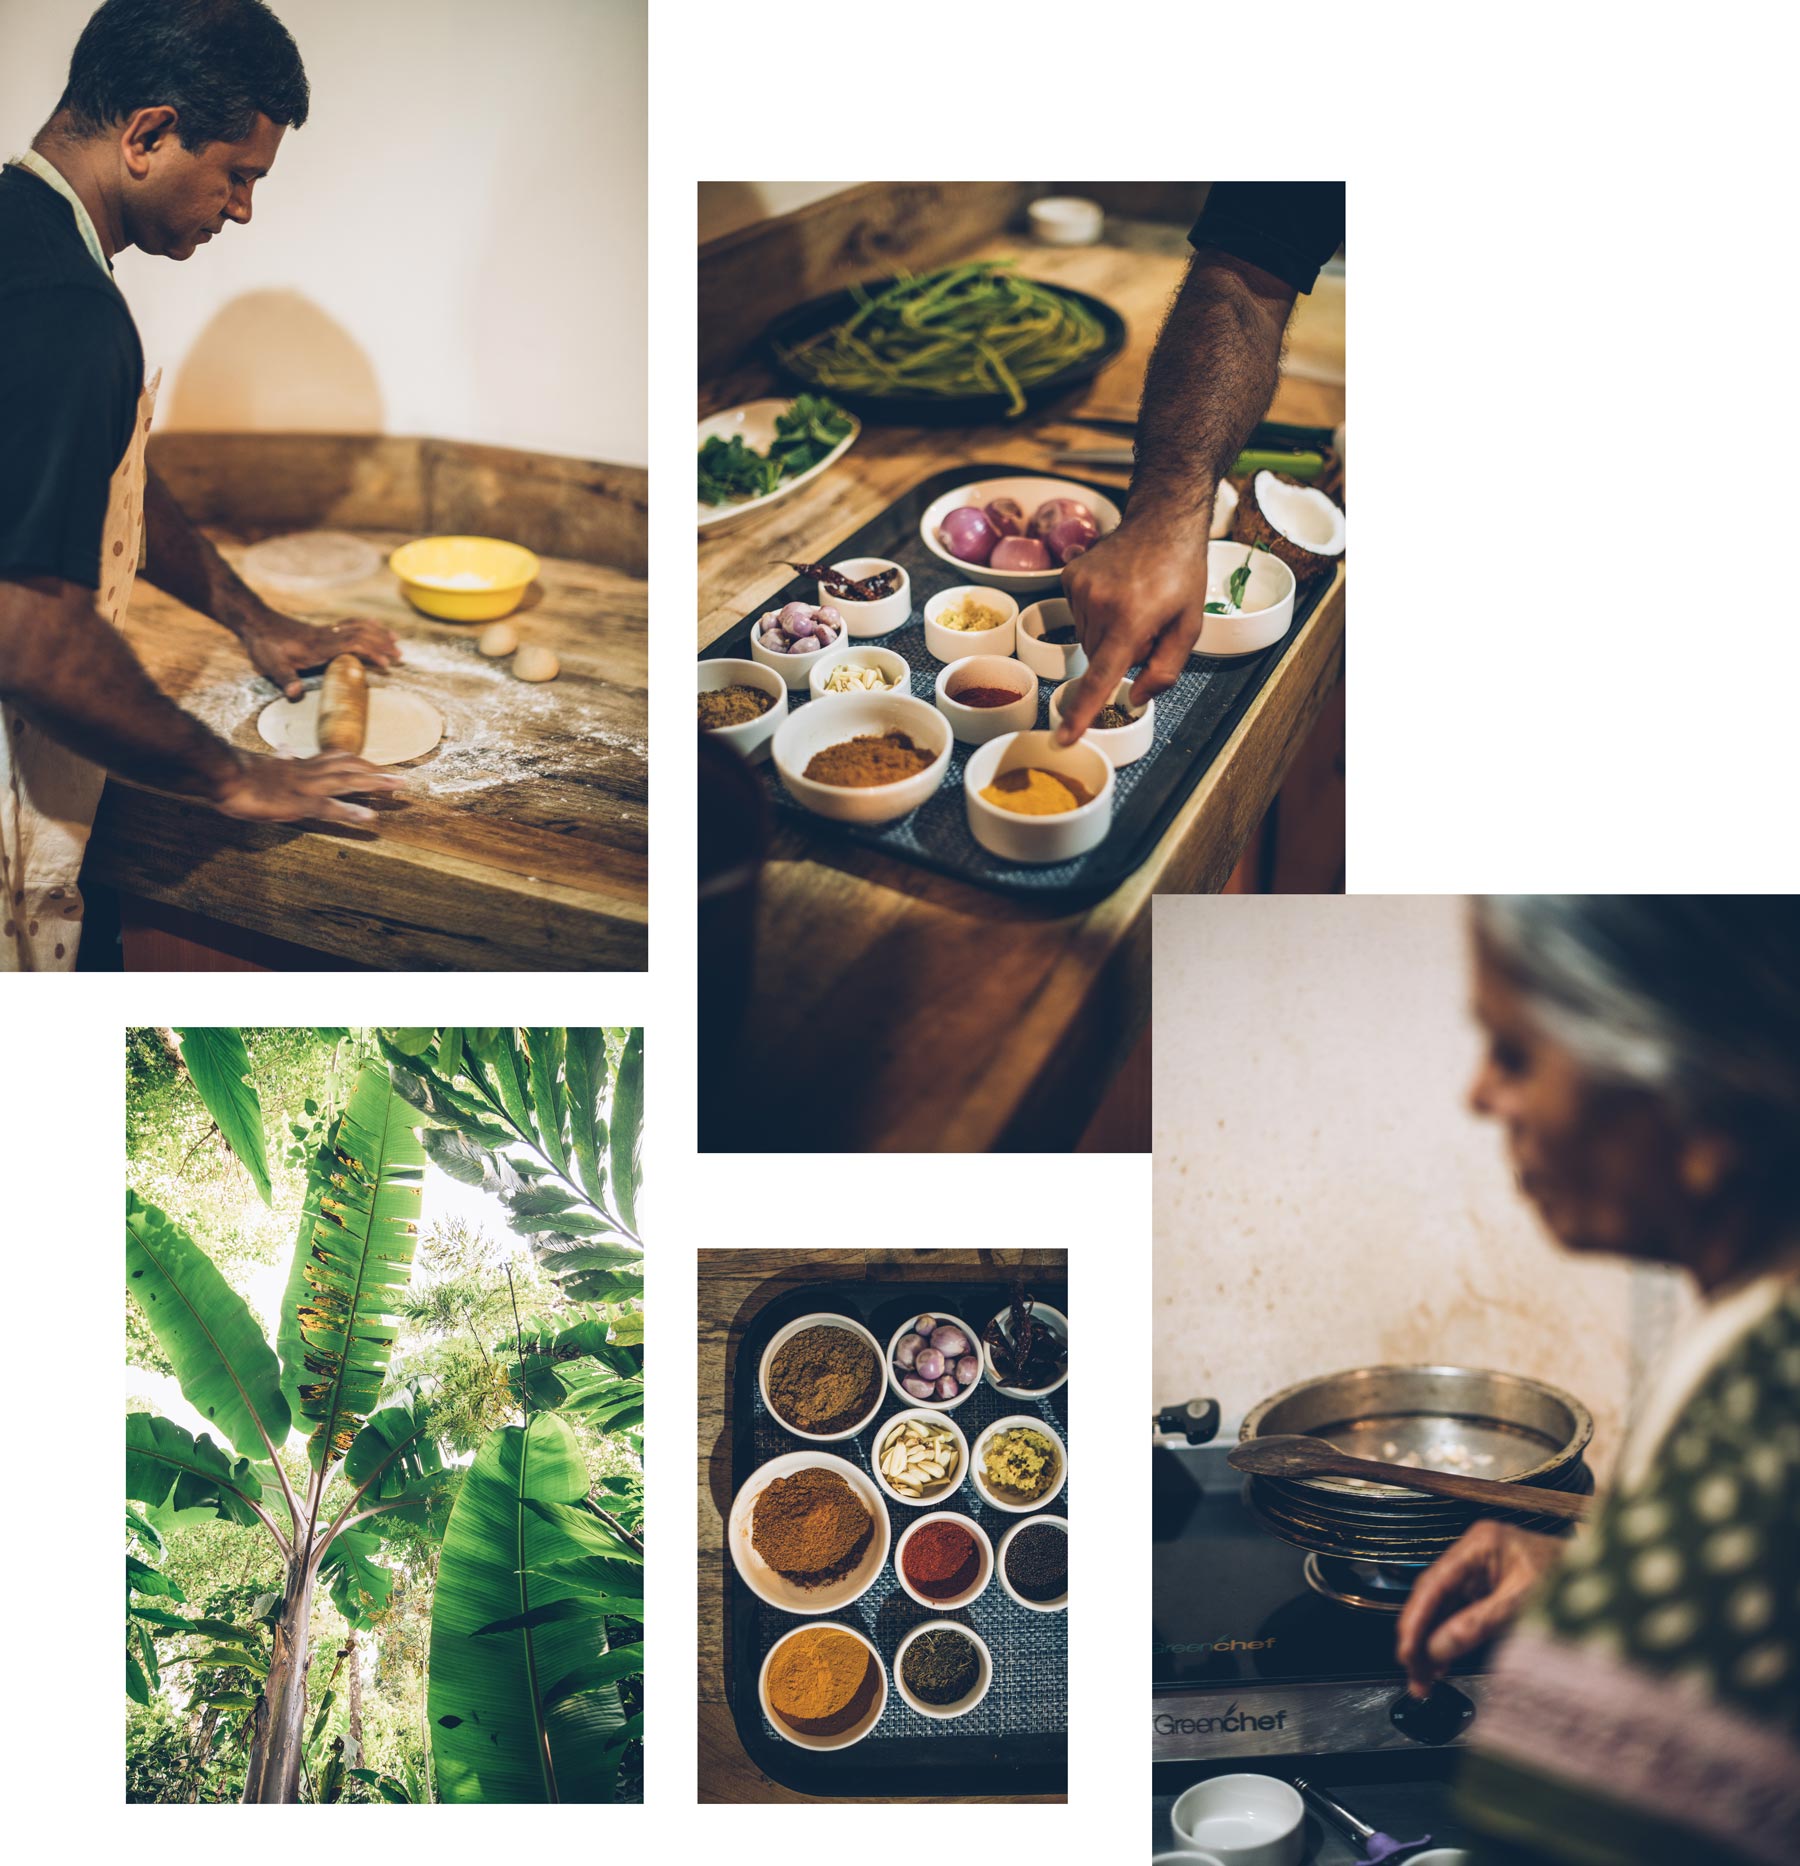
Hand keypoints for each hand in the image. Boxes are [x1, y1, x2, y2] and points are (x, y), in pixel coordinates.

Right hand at [210, 750, 406, 827]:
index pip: (335, 760)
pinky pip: (329, 808)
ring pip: (347, 782)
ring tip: (399, 787)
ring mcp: (306, 787)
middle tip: (402, 778)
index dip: (359, 763)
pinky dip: (351, 812)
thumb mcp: (262, 764)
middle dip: (378, 772)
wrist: (221, 772)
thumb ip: (279, 760)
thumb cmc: (236, 772)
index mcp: (299, 766)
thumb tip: (285, 751)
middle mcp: (308, 773)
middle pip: (350, 768)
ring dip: (375, 784)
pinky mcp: (298, 803)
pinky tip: (370, 817)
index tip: (377, 766)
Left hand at [238, 608, 400, 700]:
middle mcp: (327, 636)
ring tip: (396, 639)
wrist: (256, 623)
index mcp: (320, 646)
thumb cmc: (265, 646)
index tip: (385, 663)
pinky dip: (365, 624)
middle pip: (361, 634)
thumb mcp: (272, 665)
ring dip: (378, 632)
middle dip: (382, 644)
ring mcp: (326, 631)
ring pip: (358, 627)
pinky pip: (349, 624)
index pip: (352, 645)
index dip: (370, 652)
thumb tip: (294, 695)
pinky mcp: (323, 630)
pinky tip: (374, 625)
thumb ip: (286, 679)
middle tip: (400, 655)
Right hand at [1054, 509, 1211, 743]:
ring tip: (1132, 604)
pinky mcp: (1069, 577)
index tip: (1065, 736)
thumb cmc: (1181, 573)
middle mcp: (1100, 605)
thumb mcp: (1189, 626)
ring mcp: (1080, 588)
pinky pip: (1077, 615)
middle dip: (1118, 655)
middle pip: (1098, 659)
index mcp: (1131, 620)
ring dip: (1107, 635)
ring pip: (1086, 639)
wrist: (1162, 521)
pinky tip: (1115, 592)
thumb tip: (1134, 698)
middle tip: (1145, 626)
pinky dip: (1095, 614)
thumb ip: (1165, 669)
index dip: (1083, 711)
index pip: (1101, 677)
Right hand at [1394, 1520, 1564, 1697]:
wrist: (1606, 1579)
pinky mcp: (1488, 1593)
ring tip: (1424, 1679)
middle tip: (1413, 1674)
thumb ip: (1478, 1624)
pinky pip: (1459, 1617)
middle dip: (1419, 1637)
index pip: (1433, 1583)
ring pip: (1442, 1610)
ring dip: (1431, 1644)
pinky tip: (1441, 1664)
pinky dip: (1449, 1641)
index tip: (1406, 1651)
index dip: (1415, 1619)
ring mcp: (1480, 1574)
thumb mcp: (1523, 1603)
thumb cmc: (1572, 1579)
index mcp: (1479, 1545)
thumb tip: (1437, 1649)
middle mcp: (1473, 1556)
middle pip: (1432, 1597)